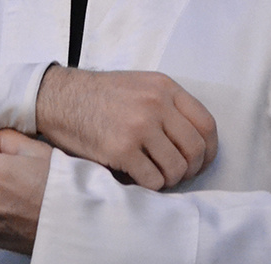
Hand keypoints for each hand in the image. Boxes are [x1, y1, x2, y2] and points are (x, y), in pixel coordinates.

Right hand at [34, 66, 216, 190]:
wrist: (61, 98)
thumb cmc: (101, 95)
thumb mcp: (141, 84)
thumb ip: (169, 103)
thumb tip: (195, 139)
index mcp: (165, 87)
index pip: (206, 124)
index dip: (209, 149)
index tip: (202, 161)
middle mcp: (155, 104)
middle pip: (195, 149)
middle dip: (191, 169)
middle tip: (178, 174)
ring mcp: (138, 127)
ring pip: (176, 168)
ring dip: (170, 179)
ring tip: (157, 175)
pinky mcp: (121, 149)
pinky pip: (153, 180)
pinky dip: (151, 185)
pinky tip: (140, 177)